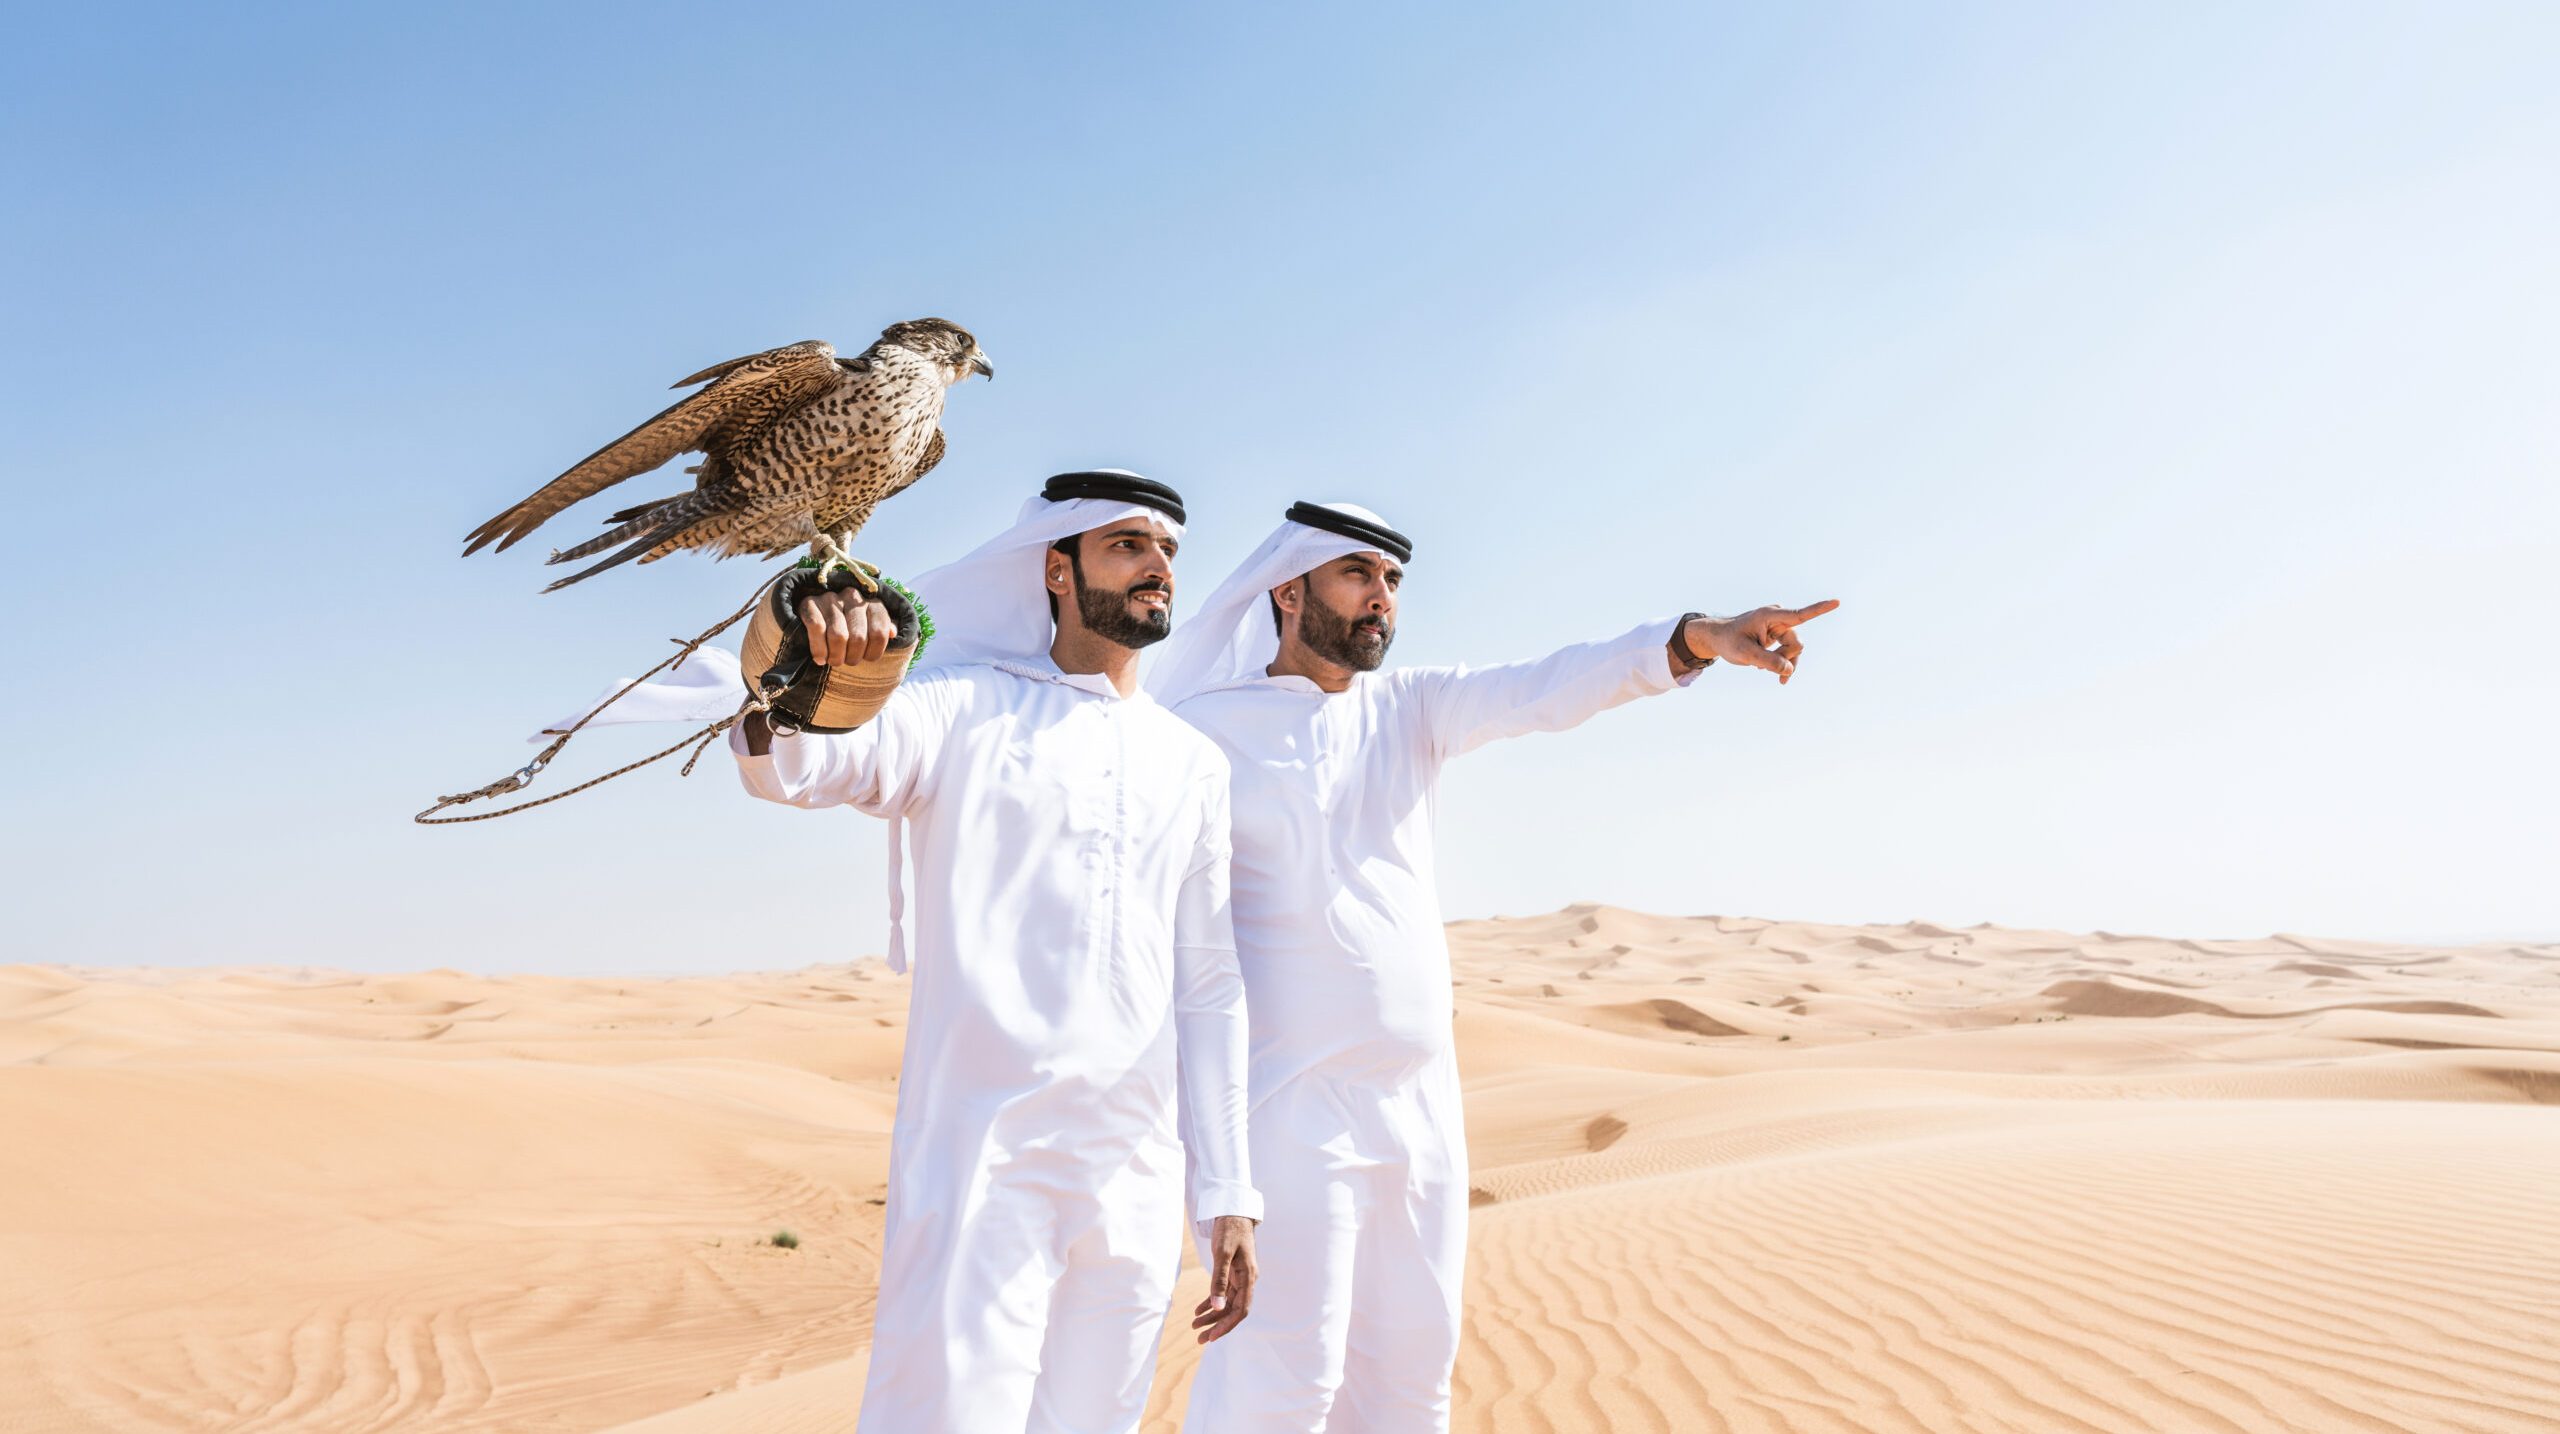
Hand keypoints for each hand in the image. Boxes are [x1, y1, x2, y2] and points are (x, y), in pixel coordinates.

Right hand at [798, 588, 895, 666]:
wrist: (816, 615)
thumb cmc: (850, 628)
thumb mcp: (870, 628)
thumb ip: (883, 630)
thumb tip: (892, 633)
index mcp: (872, 603)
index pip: (880, 633)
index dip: (873, 653)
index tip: (866, 659)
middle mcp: (853, 596)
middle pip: (858, 638)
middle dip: (852, 657)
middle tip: (847, 662)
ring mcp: (831, 598)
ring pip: (838, 636)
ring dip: (836, 656)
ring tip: (834, 661)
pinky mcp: (810, 603)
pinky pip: (817, 630)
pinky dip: (819, 649)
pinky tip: (820, 658)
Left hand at [1192, 1215, 1257, 1342]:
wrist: (1233, 1211)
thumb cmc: (1230, 1230)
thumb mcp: (1222, 1254)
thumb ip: (1219, 1280)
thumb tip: (1217, 1307)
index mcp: (1248, 1277)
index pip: (1241, 1310)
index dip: (1226, 1325)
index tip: (1211, 1336)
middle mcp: (1246, 1280)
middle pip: (1233, 1310)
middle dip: (1216, 1325)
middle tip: (1199, 1339)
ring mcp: (1240, 1277)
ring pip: (1226, 1303)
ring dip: (1212, 1316)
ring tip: (1195, 1326)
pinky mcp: (1232, 1272)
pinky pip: (1222, 1293)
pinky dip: (1211, 1302)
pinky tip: (1198, 1310)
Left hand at [1681, 600, 1839, 683]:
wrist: (1719, 639)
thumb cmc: (1729, 641)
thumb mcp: (1744, 653)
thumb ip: (1767, 662)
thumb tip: (1789, 669)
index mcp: (1770, 615)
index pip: (1799, 615)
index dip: (1820, 609)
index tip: (1837, 601)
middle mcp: (1778, 618)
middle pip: (1796, 644)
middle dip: (1784, 659)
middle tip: (1762, 668)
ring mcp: (1780, 627)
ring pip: (1795, 650)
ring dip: (1784, 664)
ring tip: (1767, 672)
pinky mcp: (1779, 635)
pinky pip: (1790, 652)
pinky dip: (1783, 664)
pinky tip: (1768, 670)